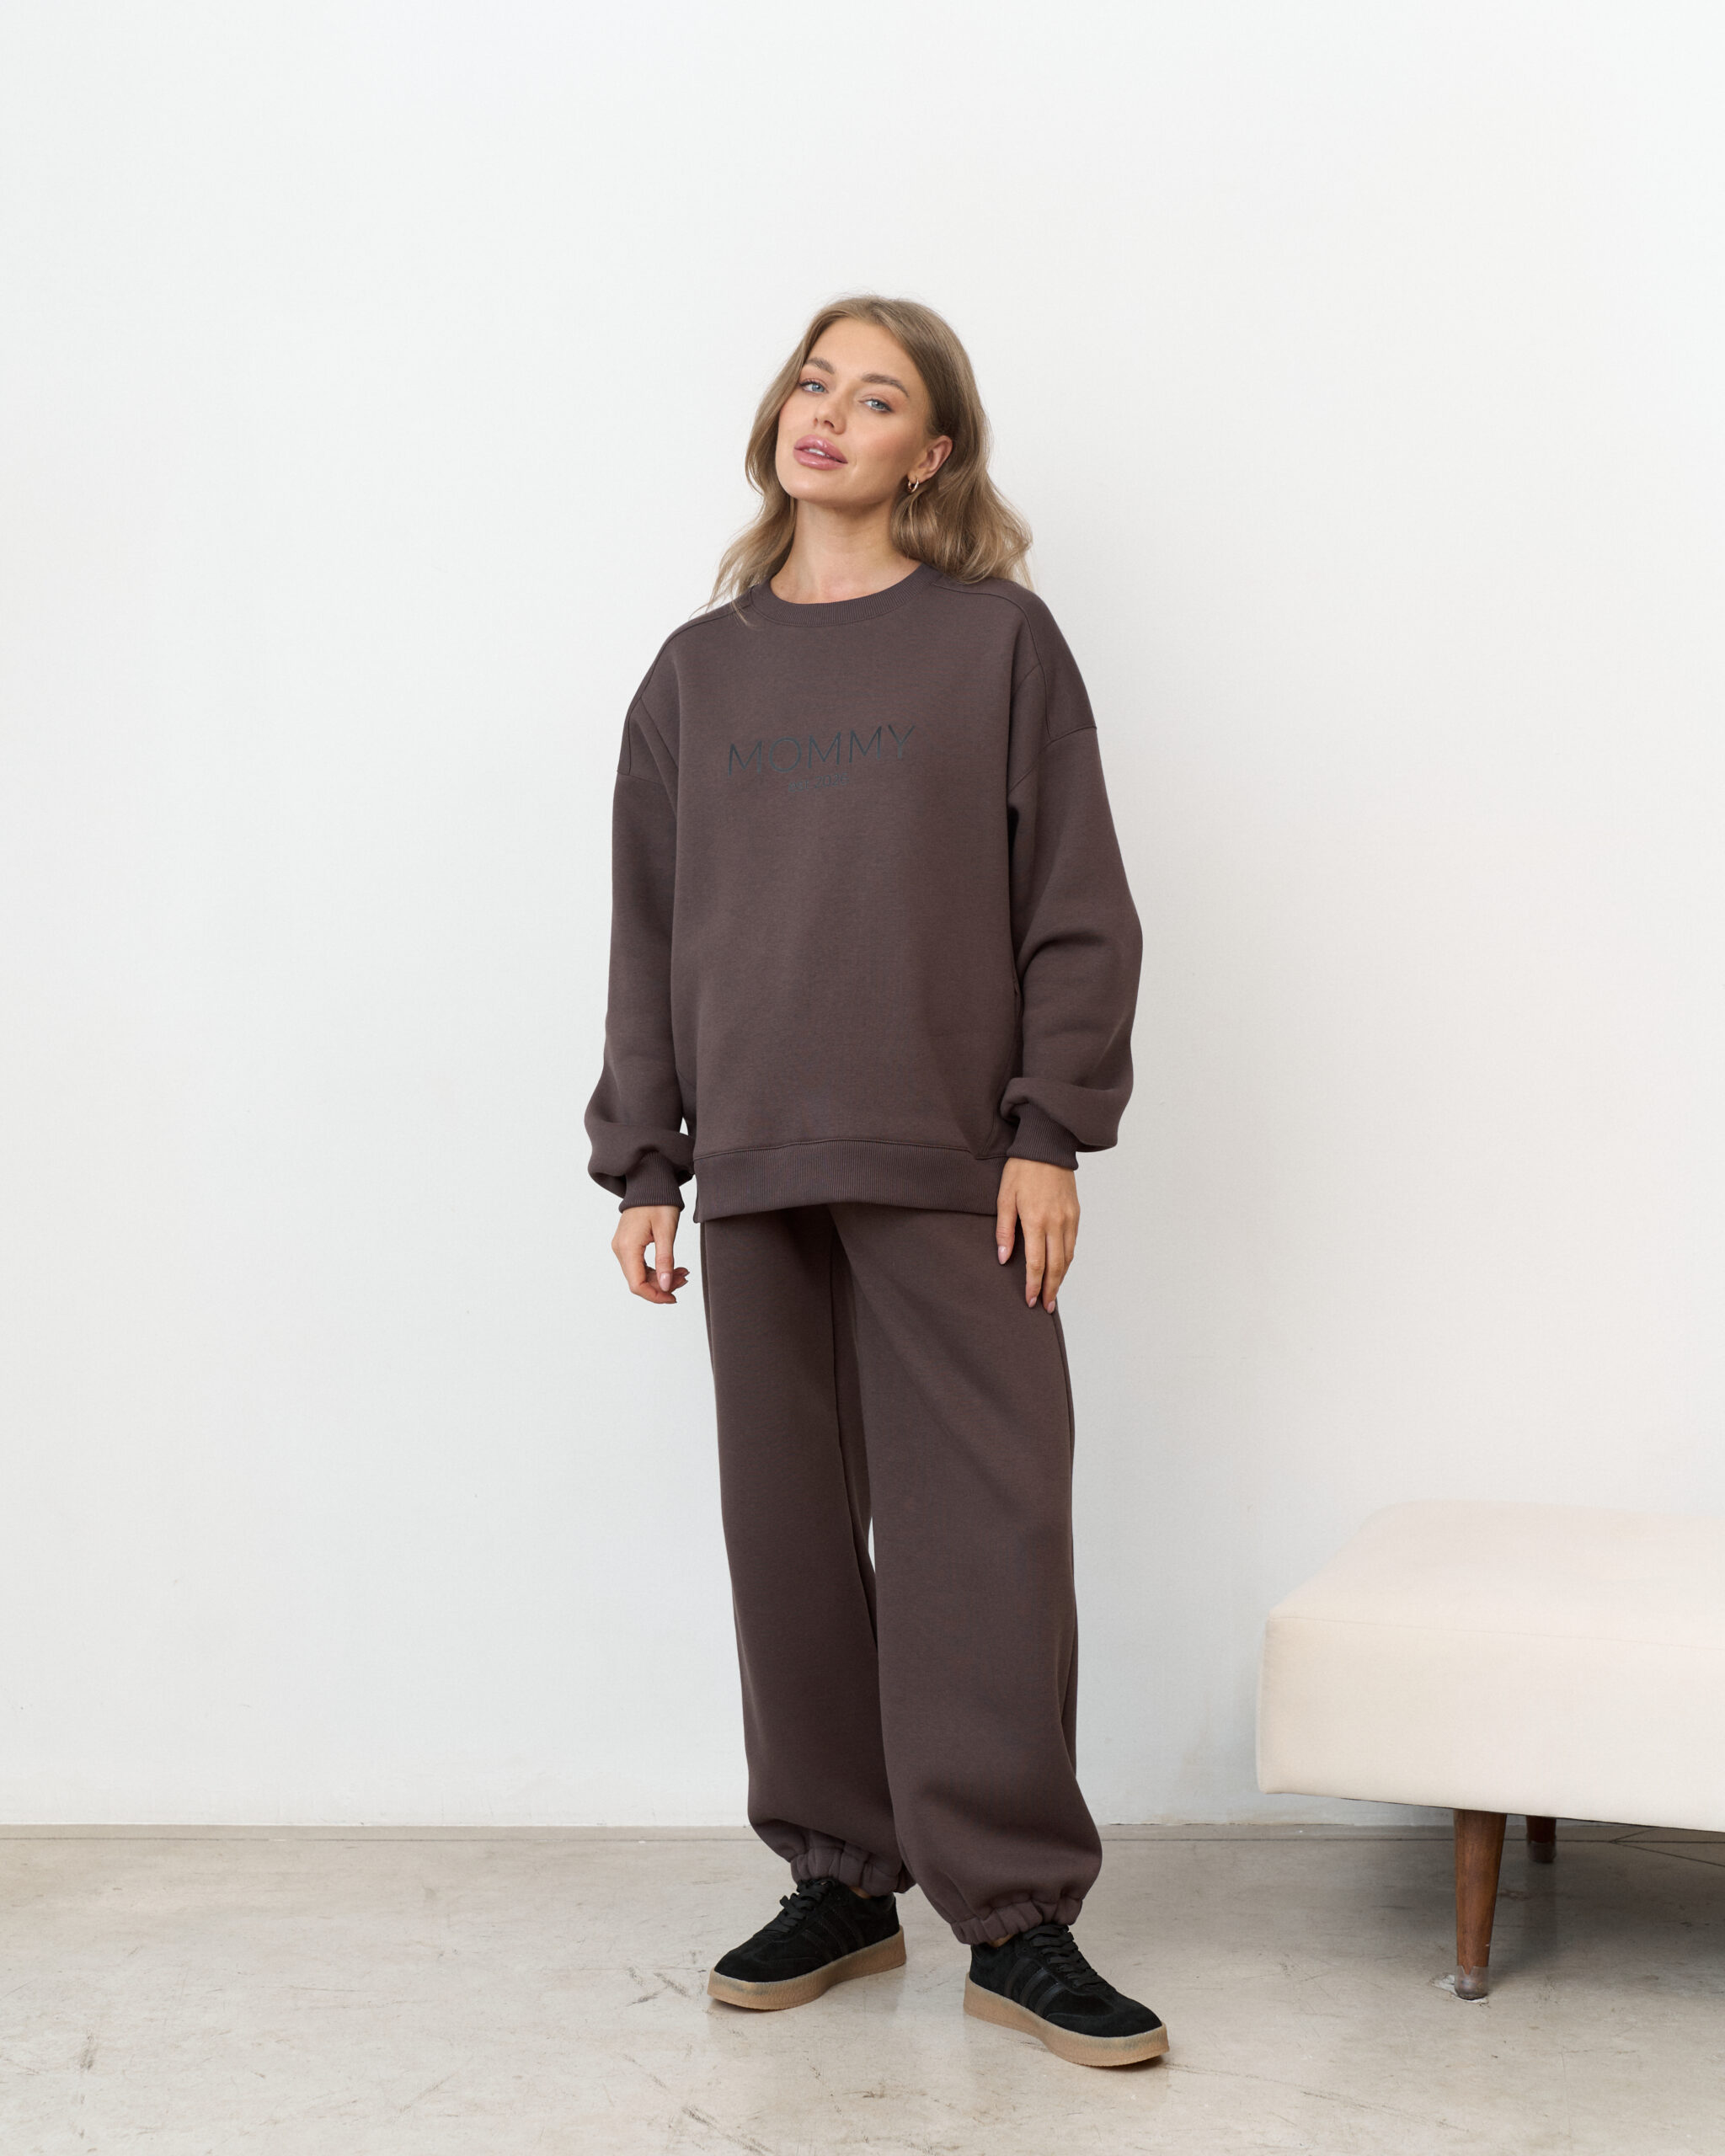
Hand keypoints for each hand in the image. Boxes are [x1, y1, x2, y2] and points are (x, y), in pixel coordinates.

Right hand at [612, 1204, 688, 1303]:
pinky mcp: (627, 1244)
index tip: (674, 1297)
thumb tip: (665, 1286)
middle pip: (638, 1281)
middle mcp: (620, 1249)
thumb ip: (665, 1261)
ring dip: (661, 1278)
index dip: (655, 1295)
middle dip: (662, 1286)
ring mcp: (622, 1247)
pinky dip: (656, 1269)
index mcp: (628, 1247)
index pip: (637, 1284)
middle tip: (684, 1279)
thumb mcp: (666, 1231)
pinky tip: (672, 1267)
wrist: (649, 1182)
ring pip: (639, 1274)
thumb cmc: (659, 1201)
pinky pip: (639, 1265)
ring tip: (682, 1272)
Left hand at [995, 1158, 1078, 1310]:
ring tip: (1053, 1294)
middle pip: (1056, 1266)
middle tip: (1045, 1306)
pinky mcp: (1076, 1213)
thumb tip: (1004, 1258)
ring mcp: (1069, 1218)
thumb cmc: (1021, 1170)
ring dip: (1061, 1278)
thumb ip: (1005, 1230)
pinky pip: (1073, 1243)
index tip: (1029, 1300)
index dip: (1033, 1285)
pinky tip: (1061, 1268)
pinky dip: (1067, 1260)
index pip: (1036, 1263)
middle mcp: (1056, 1223)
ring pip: (1068, 1257)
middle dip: (1050, 1289)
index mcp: (1036, 1220)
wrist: (1047, 1146)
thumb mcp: (1004, 1197)